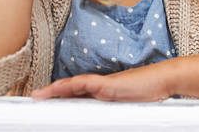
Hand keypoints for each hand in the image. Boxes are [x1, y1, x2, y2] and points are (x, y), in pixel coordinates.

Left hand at [30, 61, 175, 101]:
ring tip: (39, 94)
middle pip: (70, 89)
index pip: (77, 94)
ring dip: (56, 89)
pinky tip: (61, 88)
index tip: (46, 101)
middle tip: (35, 97)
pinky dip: (72, 85)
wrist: (164, 81)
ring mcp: (104, 84)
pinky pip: (87, 83)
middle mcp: (100, 87)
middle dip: (52, 93)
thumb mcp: (127, 106)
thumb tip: (102, 118)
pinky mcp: (110, 85)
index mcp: (102, 92)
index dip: (60, 96)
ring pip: (74, 85)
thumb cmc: (149, 94)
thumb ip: (113, 110)